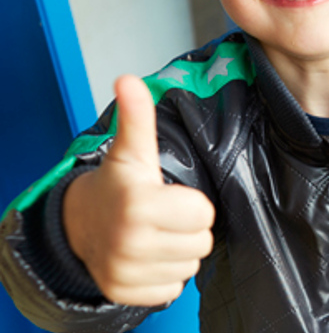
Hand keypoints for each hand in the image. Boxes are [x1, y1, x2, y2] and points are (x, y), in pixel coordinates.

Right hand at [63, 75, 214, 305]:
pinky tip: (148, 256)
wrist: (79, 225)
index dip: (193, 204)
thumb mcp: (132, 151)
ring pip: (190, 266)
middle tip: (164, 216)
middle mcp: (130, 243)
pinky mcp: (126, 294)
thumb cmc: (117, 185)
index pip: (204, 213)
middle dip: (189, 228)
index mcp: (138, 205)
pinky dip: (165, 274)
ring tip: (156, 234)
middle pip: (201, 242)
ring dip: (179, 251)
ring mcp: (126, 272)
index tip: (171, 197)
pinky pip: (173, 288)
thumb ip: (137, 116)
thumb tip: (128, 79)